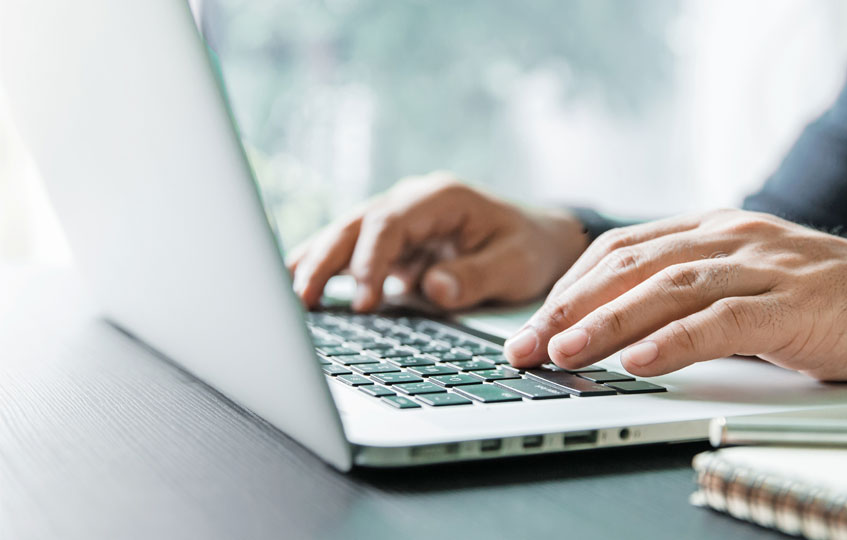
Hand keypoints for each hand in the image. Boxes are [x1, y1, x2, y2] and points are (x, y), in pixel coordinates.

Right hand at [286, 172, 588, 311]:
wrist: (538, 239)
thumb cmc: (529, 249)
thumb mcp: (515, 264)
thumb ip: (475, 275)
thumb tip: (433, 288)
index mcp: (441, 197)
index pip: (390, 222)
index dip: (370, 259)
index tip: (363, 299)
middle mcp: (412, 202)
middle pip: (356, 224)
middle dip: (326, 260)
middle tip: (303, 300)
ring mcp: (399, 219)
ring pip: (345, 234)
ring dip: (315, 262)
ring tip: (288, 294)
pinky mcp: (392, 242)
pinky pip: (352, 250)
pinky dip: (325, 265)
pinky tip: (296, 283)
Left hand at [504, 209, 846, 380]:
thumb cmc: (828, 300)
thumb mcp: (746, 286)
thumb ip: (692, 296)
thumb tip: (623, 330)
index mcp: (714, 229)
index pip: (623, 248)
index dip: (572, 285)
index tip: (535, 322)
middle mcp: (733, 237)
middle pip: (632, 264)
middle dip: (570, 306)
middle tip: (526, 344)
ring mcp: (766, 266)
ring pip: (669, 288)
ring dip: (608, 322)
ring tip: (562, 352)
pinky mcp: (797, 302)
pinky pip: (725, 320)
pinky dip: (676, 341)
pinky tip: (639, 361)